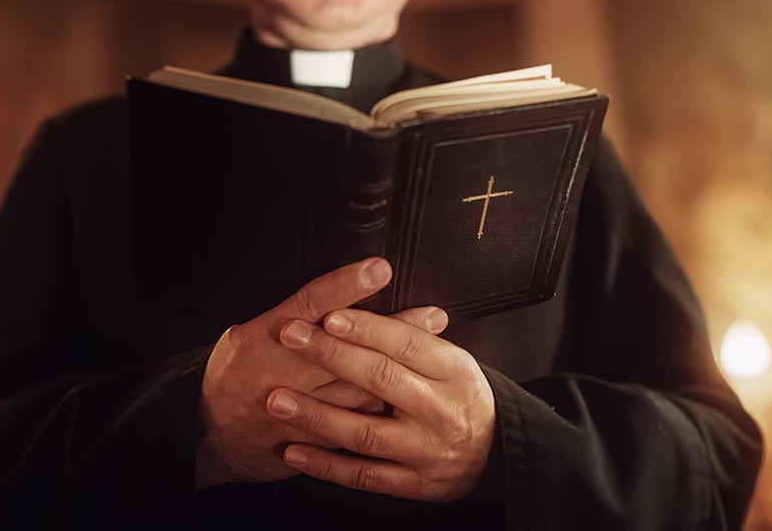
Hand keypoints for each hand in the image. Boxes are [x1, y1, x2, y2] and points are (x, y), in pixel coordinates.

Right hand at [195, 257, 445, 489]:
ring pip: (358, 390)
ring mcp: (296, 410)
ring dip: (400, 369)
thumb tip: (334, 294)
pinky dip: (384, 410)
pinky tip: (413, 396)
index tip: (380, 269)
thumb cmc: (233, 375)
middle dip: (394, 330)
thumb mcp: (244, 334)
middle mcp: (281, 372)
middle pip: (347, 348)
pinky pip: (353, 426)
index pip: (309, 304)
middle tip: (431, 316)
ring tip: (435, 349)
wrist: (208, 438)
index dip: (346, 286)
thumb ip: (284, 316)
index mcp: (262, 337)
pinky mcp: (308, 442)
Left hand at [266, 303, 496, 501]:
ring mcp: (426, 451)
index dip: (365, 328)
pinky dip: (326, 465)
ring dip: (317, 416)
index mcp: (453, 371)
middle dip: (330, 356)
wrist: (493, 455)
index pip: (405, 343)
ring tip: (277, 400)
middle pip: (382, 379)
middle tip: (290, 337)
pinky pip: (364, 475)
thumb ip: (413, 337)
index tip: (328, 314)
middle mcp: (442, 410)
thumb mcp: (451, 361)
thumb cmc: (460, 396)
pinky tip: (293, 450)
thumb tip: (380, 287)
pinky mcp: (412, 484)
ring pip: (366, 432)